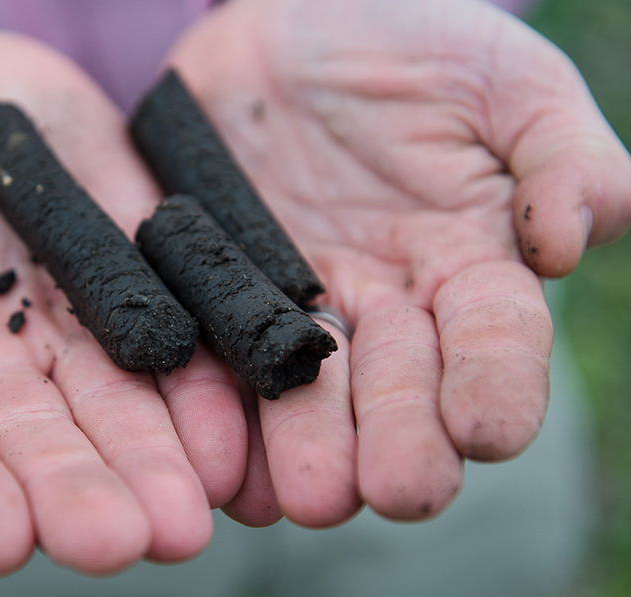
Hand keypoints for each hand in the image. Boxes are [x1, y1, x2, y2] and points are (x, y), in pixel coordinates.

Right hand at [0, 22, 246, 574]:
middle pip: (39, 438)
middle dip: (80, 492)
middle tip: (123, 541)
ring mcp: (69, 313)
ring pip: (119, 399)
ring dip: (157, 455)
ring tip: (192, 512)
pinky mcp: (130, 261)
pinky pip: (175, 323)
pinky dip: (205, 373)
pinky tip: (235, 422)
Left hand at [167, 0, 630, 524]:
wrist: (295, 22)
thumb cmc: (413, 45)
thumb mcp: (505, 81)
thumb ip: (560, 154)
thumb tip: (569, 237)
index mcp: (465, 267)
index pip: (493, 342)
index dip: (495, 386)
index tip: (487, 430)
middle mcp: (382, 306)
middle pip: (397, 391)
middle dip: (399, 443)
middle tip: (394, 490)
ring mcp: (293, 305)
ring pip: (304, 395)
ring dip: (307, 449)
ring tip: (304, 495)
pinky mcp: (217, 289)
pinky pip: (216, 356)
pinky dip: (218, 411)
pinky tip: (219, 460)